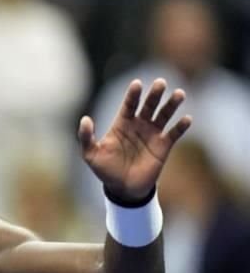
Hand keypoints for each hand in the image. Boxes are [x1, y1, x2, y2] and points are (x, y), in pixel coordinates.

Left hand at [78, 78, 191, 201]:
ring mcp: (152, 134)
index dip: (133, 95)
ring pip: (164, 115)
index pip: (129, 105)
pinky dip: (181, 126)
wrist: (123, 189)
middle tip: (161, 83)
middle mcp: (139, 125)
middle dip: (154, 95)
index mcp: (122, 124)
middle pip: (148, 106)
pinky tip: (187, 119)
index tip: (137, 84)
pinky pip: (174, 133)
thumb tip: (85, 119)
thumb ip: (86, 137)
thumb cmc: (105, 170)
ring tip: (179, 94)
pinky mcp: (163, 146)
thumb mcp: (91, 154)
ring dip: (171, 105)